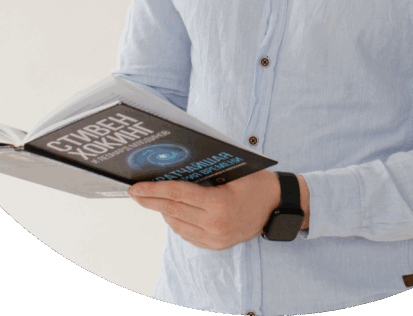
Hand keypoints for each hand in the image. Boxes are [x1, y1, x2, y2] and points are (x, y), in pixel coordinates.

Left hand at [128, 170, 307, 249]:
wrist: (278, 205)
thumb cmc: (257, 181)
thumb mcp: (234, 171)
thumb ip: (206, 172)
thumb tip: (175, 166)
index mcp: (218, 205)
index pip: (177, 196)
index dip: (153, 191)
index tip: (135, 187)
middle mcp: (215, 225)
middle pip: (173, 211)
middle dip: (151, 200)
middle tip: (134, 192)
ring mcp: (215, 239)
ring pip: (177, 224)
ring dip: (162, 211)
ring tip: (151, 198)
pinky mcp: (216, 245)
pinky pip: (187, 233)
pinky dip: (176, 221)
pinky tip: (171, 210)